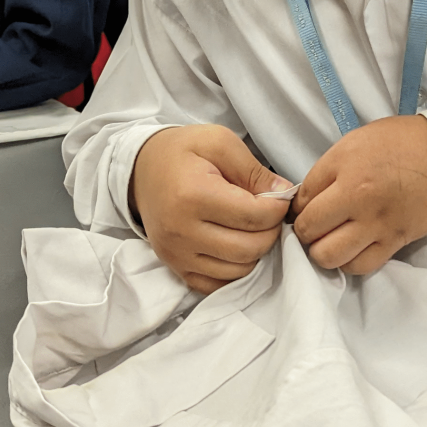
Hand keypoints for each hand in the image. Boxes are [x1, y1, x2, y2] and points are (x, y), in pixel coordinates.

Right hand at [131, 125, 291, 293]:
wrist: (141, 171)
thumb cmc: (183, 152)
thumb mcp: (219, 142)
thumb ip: (254, 170)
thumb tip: (284, 195)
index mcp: (194, 195)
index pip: (254, 217)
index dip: (278, 209)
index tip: (279, 198)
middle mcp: (182, 231)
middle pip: (249, 248)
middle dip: (270, 231)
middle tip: (269, 214)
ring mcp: (177, 255)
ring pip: (239, 270)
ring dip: (256, 251)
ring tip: (252, 227)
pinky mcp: (175, 269)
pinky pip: (218, 284)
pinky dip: (235, 268)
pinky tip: (236, 245)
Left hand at [291, 115, 426, 274]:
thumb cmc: (402, 143)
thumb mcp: (356, 141)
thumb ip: (328, 170)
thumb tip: (306, 199)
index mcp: (345, 165)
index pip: (302, 197)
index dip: (297, 205)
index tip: (304, 207)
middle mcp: (357, 197)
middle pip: (309, 229)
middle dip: (305, 229)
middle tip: (314, 224)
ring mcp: (376, 223)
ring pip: (328, 255)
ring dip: (322, 250)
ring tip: (330, 239)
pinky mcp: (394, 242)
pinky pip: (359, 266)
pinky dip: (349, 261)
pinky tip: (351, 249)